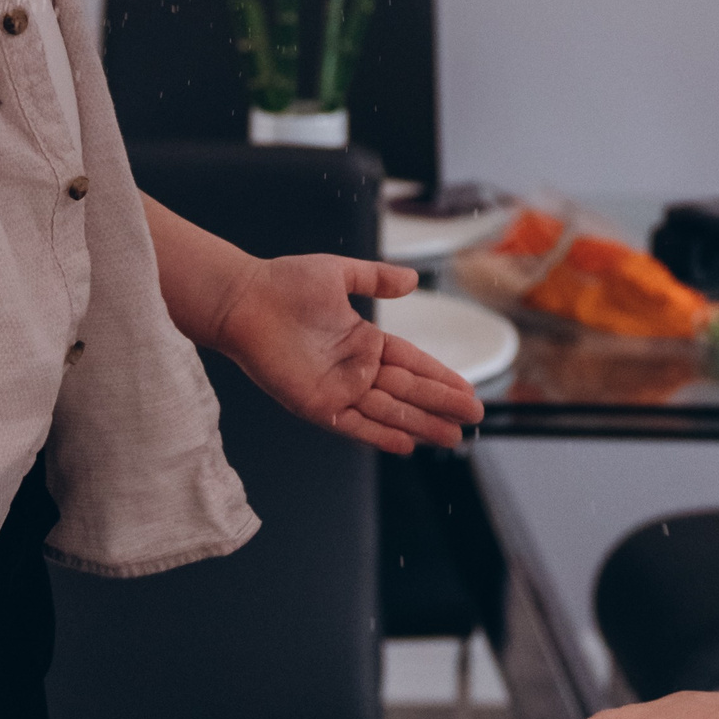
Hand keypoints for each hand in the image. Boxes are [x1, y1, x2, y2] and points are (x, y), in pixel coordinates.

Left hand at [211, 251, 484, 455]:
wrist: (244, 299)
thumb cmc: (283, 283)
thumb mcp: (340, 273)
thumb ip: (376, 279)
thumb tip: (412, 281)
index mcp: (364, 340)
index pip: (413, 363)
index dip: (441, 377)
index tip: (468, 390)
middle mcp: (355, 369)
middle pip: (409, 391)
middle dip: (441, 405)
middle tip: (474, 418)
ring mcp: (337, 388)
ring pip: (389, 411)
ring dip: (421, 425)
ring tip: (453, 438)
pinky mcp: (316, 404)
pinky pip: (354, 424)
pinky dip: (380, 435)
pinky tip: (406, 444)